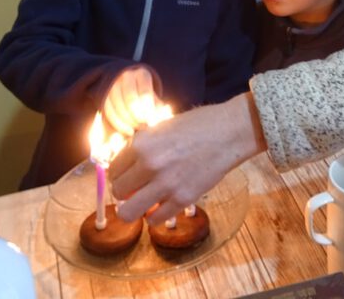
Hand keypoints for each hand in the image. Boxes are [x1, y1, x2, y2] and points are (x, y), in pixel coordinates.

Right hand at [102, 67, 155, 136]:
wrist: (127, 85)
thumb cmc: (145, 94)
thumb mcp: (154, 97)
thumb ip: (159, 107)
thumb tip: (167, 113)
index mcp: (142, 74)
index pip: (145, 93)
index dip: (148, 110)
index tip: (151, 123)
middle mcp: (126, 75)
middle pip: (130, 98)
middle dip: (137, 116)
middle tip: (144, 127)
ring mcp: (113, 83)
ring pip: (118, 104)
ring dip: (128, 121)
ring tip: (137, 130)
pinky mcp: (103, 93)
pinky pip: (108, 110)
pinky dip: (118, 123)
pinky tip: (127, 130)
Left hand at [109, 92, 265, 223]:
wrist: (230, 132)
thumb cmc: (198, 124)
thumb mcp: (162, 127)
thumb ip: (143, 146)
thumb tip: (128, 165)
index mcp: (142, 144)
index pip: (113, 169)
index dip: (119, 174)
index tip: (126, 176)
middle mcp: (149, 165)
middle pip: (117, 191)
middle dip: (124, 192)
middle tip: (135, 189)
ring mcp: (166, 184)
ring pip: (129, 212)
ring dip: (134, 209)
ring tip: (143, 203)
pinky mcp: (183, 199)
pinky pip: (156, 219)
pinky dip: (155, 216)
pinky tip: (161, 207)